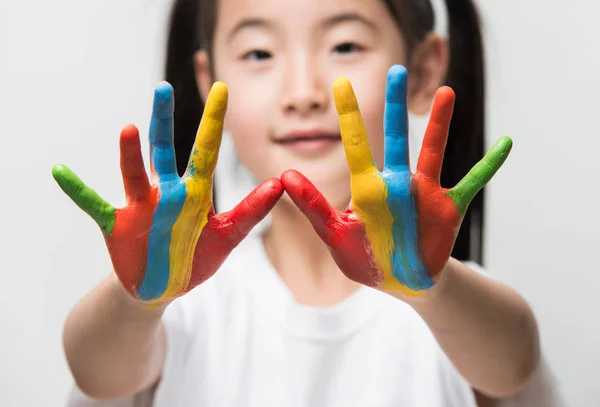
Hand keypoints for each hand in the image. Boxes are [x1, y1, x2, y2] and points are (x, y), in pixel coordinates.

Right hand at [53, 82, 282, 302]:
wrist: (162, 287)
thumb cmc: (195, 257)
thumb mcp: (228, 235)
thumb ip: (252, 211)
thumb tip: (279, 183)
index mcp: (195, 193)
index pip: (205, 151)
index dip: (214, 122)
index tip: (222, 89)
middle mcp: (166, 192)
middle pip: (164, 151)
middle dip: (165, 122)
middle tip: (164, 88)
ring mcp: (140, 206)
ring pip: (133, 174)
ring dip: (130, 154)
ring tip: (128, 129)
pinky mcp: (117, 224)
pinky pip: (94, 205)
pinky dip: (78, 190)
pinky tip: (60, 171)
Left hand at [282, 65, 510, 296]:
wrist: (404, 283)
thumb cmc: (367, 260)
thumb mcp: (335, 236)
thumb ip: (313, 208)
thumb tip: (284, 176)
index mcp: (368, 190)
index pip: (356, 146)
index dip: (348, 115)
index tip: (340, 83)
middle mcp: (397, 183)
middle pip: (396, 138)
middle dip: (394, 106)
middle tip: (394, 70)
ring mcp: (424, 193)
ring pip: (433, 151)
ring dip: (439, 123)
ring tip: (445, 91)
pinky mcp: (448, 208)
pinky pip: (472, 182)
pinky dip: (488, 165)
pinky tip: (506, 143)